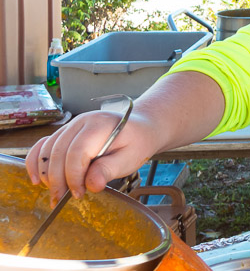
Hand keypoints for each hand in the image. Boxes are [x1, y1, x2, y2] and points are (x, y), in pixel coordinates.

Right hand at [25, 110, 158, 206]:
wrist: (140, 128)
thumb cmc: (137, 142)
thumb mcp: (131, 158)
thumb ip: (110, 169)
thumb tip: (91, 185)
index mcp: (100, 125)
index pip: (77, 152)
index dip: (73, 176)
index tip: (78, 194)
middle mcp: (81, 122)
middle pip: (59, 152)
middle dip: (57, 179)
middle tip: (61, 200)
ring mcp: (71, 126)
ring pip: (47, 149)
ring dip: (46, 174)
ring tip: (54, 194)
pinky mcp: (65, 133)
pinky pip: (43, 145)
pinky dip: (36, 162)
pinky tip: (37, 179)